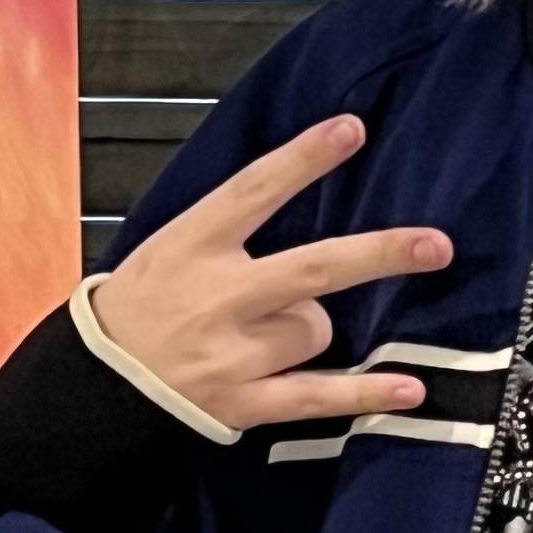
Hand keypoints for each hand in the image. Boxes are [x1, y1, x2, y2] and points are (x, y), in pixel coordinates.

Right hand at [90, 115, 452, 434]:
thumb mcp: (170, 246)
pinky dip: (364, 394)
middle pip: (312, 270)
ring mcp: (231, 354)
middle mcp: (215, 297)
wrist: (96, 383)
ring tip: (264, 334)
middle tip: (435, 246)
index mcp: (192, 245)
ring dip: (308, 328)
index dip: (303, 159)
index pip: (253, 191)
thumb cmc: (143, 304)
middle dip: (378, 255)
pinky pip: (317, 396)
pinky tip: (407, 389)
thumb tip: (301, 186)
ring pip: (314, 329)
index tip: (351, 129)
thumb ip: (229, 226)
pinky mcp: (241, 403)